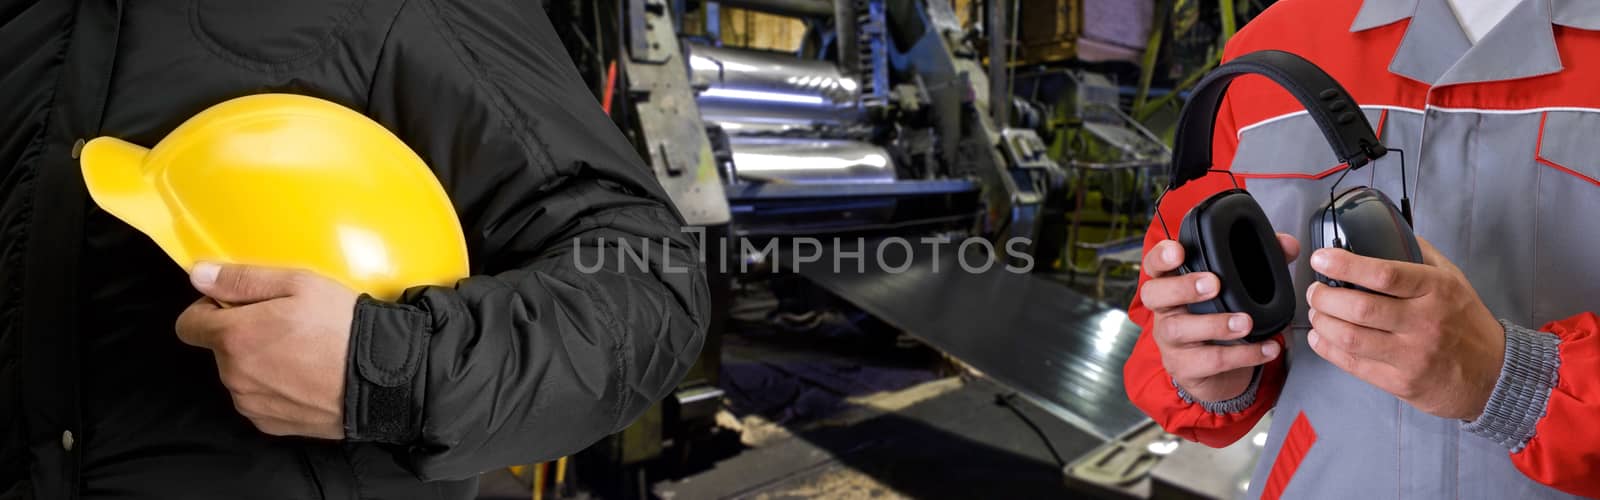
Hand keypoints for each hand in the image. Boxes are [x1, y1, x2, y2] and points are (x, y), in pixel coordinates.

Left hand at [175, 263, 357, 438]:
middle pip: (219, 349)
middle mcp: (234, 374)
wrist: (382, 379)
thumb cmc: (343, 328)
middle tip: (287, 326)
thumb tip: (199, 276)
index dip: (210, 310)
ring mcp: (251, 402)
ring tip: (302, 353)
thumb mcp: (298, 284)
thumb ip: (241, 279)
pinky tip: (305, 377)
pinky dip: (275, 388)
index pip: (188, 324)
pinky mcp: (270, 424)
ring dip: (259, 363)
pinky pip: (259, 400)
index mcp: (234, 336)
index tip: (240, 306)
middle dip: (243, 335)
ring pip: (240, 375)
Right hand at [1141, 234, 1296, 401]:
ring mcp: (1170, 341)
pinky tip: (1266, 348)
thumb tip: (1287, 245)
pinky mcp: (1184, 367)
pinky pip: (1209, 361)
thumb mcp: (1236, 289)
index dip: (1161, 257)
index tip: (1178, 251)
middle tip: (1213, 284)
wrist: (1216, 373)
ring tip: (1245, 322)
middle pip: (1154, 294)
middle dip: (1182, 287)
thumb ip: (1261, 262)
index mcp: (1172, 285)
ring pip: (1178, 329)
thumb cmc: (1220, 319)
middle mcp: (1165, 311)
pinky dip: (1242, 355)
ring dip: (1214, 324)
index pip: (1154, 266)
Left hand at [1305, 237, 1503, 419]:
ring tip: (1316, 312)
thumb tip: (1387, 229)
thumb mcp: (1453, 280)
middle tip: (1316, 290)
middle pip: (1360, 308)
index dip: (1346, 265)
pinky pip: (1353, 365)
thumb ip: (1420, 255)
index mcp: (1437, 291)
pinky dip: (1328, 349)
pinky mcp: (1401, 383)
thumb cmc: (1467, 322)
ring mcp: (1412, 356)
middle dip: (1325, 298)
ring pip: (1351, 338)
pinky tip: (1320, 337)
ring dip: (1322, 323)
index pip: (1385, 275)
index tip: (1322, 259)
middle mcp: (1424, 323)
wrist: (1494, 375)